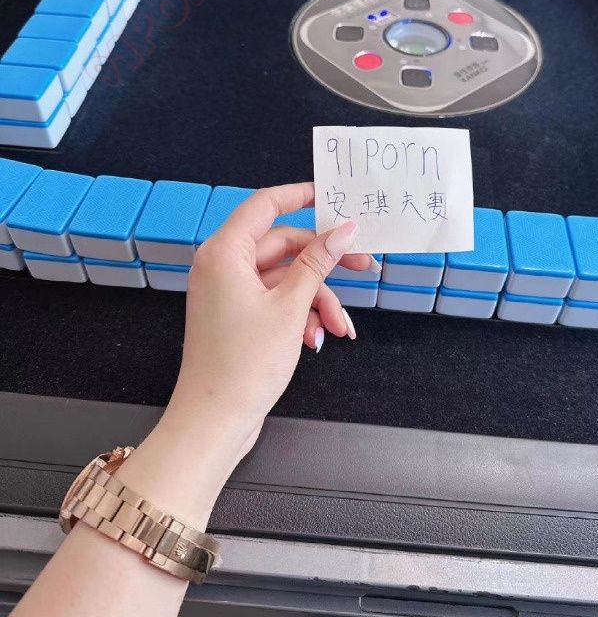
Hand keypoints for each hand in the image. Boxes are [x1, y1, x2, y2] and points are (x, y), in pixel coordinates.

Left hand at [163, 182, 373, 464]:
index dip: (301, 195)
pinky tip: (316, 339)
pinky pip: (275, 300)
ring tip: (338, 328)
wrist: (215, 420)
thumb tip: (343, 230)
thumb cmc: (243, 365)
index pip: (266, 205)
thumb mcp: (291, 306)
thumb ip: (318, 263)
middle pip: (283, 246)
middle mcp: (222, 266)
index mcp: (225, 252)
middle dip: (324, 264)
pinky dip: (300, 315)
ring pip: (285, 278)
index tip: (333, 196)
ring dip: (317, 300)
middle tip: (363, 266)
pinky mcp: (236, 315)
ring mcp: (227, 291)